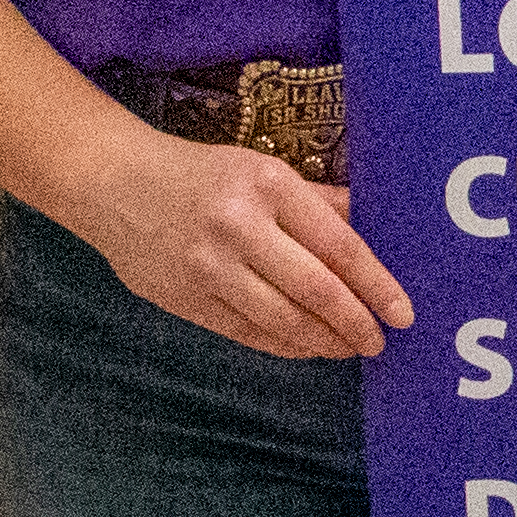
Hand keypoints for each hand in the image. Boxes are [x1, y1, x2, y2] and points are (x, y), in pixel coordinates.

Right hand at [76, 120, 413, 362]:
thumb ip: (319, 202)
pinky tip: (307, 346)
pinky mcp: (187, 300)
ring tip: (347, 347)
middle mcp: (239, 227)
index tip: (402, 313)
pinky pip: (248, 333)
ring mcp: (209, 268)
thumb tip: (376, 228)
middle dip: (356, 323)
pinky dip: (285, 346)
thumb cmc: (200, 175)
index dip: (377, 285)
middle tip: (378, 340)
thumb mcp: (262, 170)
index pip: (339, 246)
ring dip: (324, 341)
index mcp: (268, 186)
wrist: (113, 183)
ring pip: (283, 321)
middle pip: (316, 290)